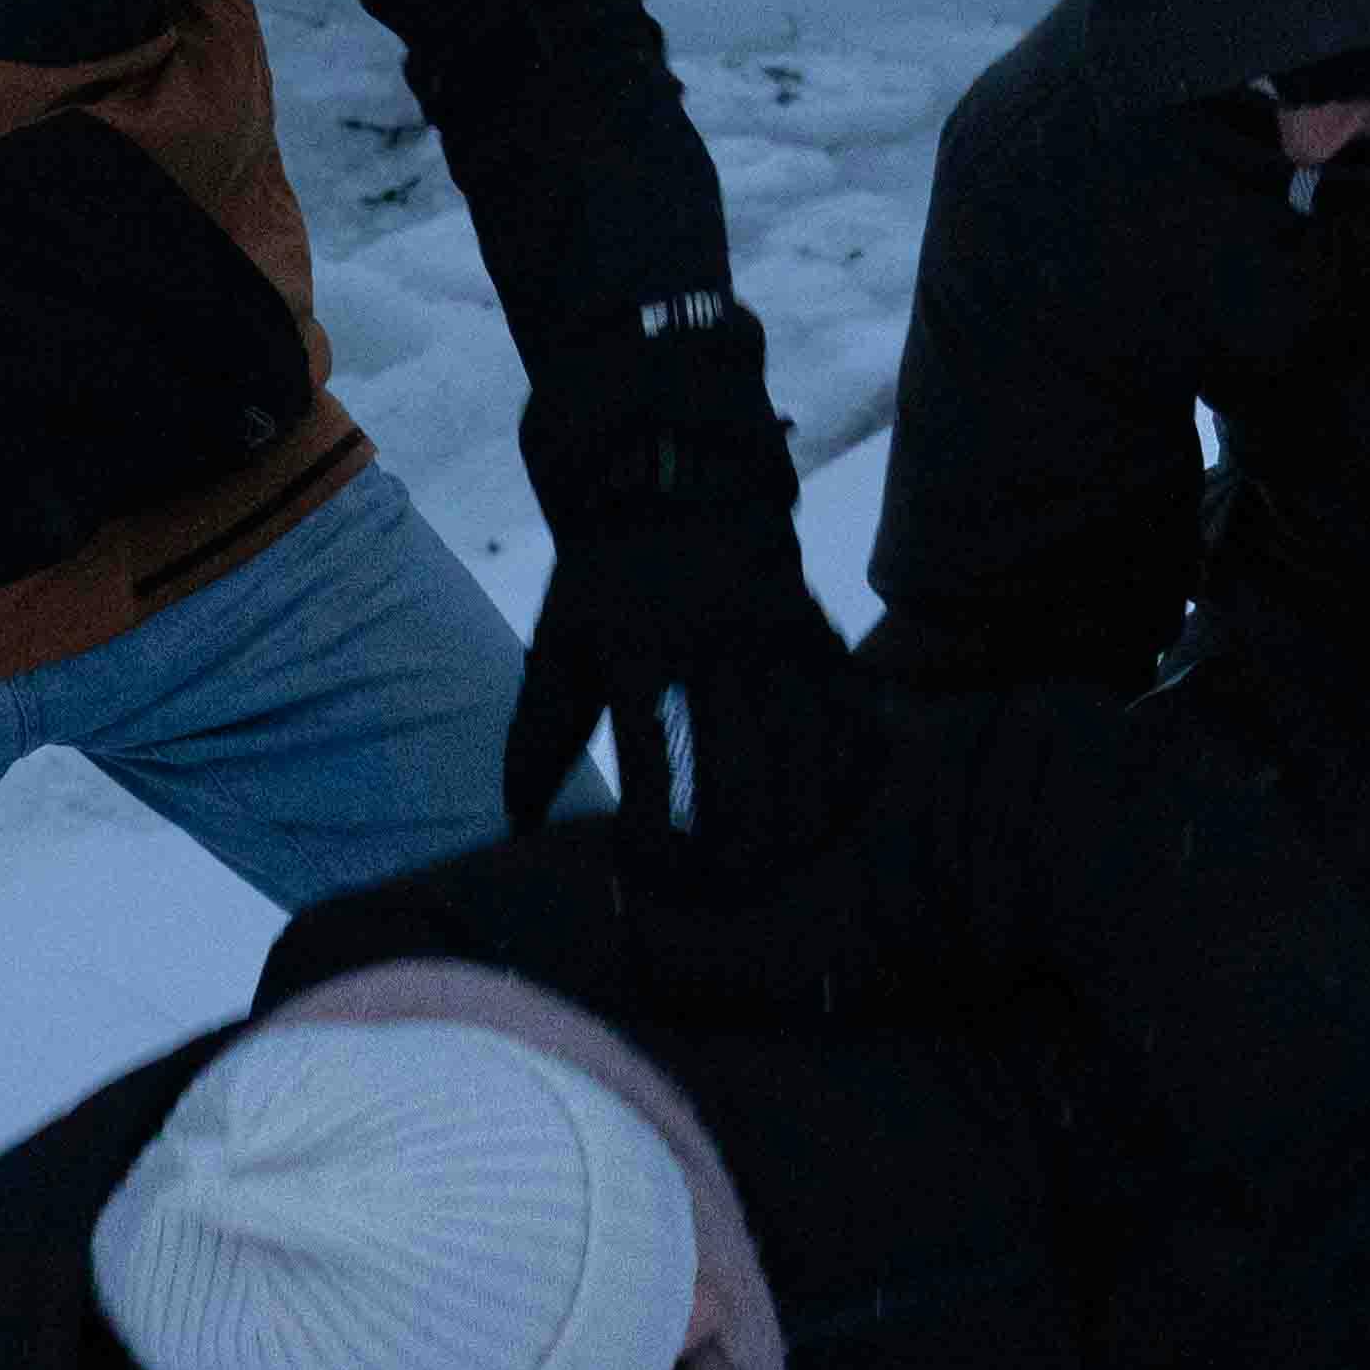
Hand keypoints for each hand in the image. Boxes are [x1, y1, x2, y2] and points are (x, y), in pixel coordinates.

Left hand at [504, 508, 882, 887]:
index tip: (646, 867)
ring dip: (800, 822)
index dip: (654, 836)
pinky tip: (836, 806)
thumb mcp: (560, 644)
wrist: (675, 480)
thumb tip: (519, 823)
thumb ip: (540, 735)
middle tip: (728, 889)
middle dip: (740, 849)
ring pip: (807, 753)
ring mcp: (775, 640)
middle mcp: (712, 649)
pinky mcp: (817, 633)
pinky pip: (850, 709)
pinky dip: (849, 764)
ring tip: (785, 864)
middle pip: (743, 775)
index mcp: (637, 655)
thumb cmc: (606, 580)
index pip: (651, 768)